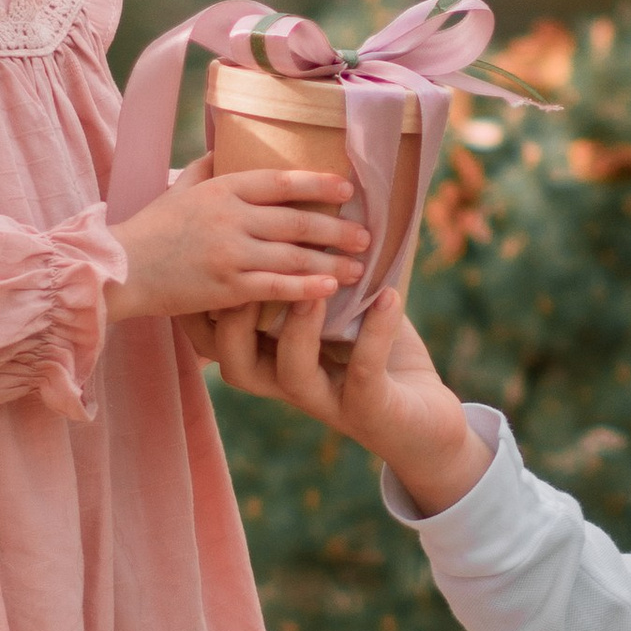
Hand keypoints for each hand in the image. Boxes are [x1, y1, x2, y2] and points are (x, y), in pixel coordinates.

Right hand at [108, 162, 368, 324]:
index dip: (319, 183)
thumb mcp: (180, 187)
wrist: (122, 268)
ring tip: (358, 269)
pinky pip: (276, 287)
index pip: (282, 181)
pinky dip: (307, 289)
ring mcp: (230, 253)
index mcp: (223, 188)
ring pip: (294, 257)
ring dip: (331, 262)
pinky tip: (331, 291)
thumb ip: (209, 166)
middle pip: (298, 221)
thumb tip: (229, 144)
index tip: (348, 189)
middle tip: (367, 236)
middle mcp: (231, 218)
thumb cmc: (152, 227)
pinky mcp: (226, 287)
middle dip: (337, 230)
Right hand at [208, 284, 492, 518]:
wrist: (428, 425)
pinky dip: (376, 332)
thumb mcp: (346, 316)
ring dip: (298, 327)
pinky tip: (391, 296)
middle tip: (249, 270)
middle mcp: (291, 386)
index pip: (219, 342)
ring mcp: (328, 401)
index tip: (206, 256)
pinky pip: (364, 372)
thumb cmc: (382, 361)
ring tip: (315, 287)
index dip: (202, 310)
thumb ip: (321, 277)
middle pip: (236, 362)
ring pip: (292, 371)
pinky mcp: (370, 410)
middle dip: (233, 319)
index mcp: (275, 361)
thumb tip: (312, 204)